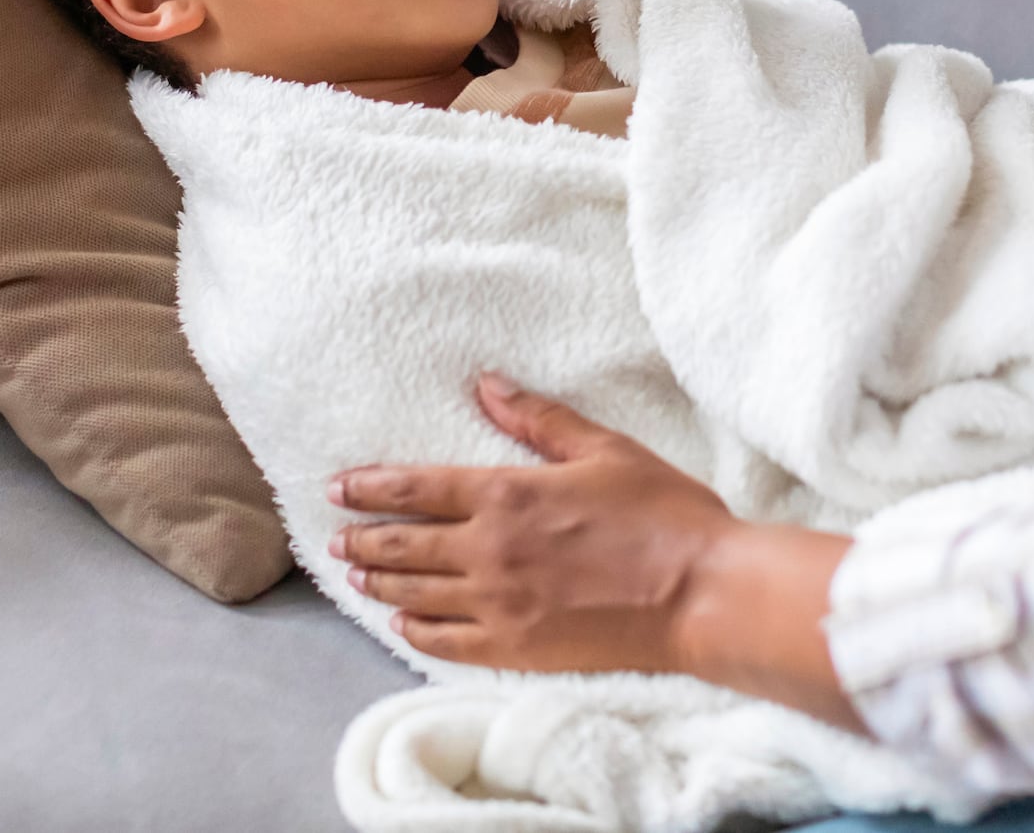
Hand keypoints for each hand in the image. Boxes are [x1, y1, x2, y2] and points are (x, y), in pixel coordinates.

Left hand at [326, 373, 738, 674]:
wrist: (699, 592)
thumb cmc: (662, 514)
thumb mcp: (604, 449)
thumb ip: (539, 419)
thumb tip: (487, 385)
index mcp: (506, 495)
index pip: (416, 488)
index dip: (371, 487)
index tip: (339, 488)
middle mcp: (488, 551)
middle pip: (404, 544)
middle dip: (364, 537)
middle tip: (334, 537)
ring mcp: (497, 605)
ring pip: (415, 592)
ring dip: (379, 580)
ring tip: (356, 573)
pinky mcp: (514, 649)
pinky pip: (445, 642)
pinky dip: (415, 629)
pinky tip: (402, 622)